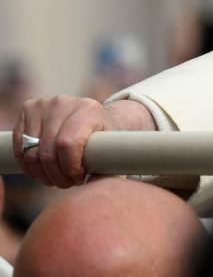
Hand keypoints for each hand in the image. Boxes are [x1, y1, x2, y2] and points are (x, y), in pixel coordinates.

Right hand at [12, 97, 154, 187]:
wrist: (93, 118)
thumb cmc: (104, 138)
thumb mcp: (112, 150)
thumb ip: (106, 169)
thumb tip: (96, 189)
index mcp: (89, 109)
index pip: (68, 144)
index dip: (70, 168)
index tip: (79, 178)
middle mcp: (63, 103)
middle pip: (47, 152)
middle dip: (57, 175)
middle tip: (68, 182)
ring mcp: (43, 105)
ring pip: (31, 153)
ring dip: (42, 173)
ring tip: (57, 176)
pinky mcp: (27, 110)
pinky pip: (19, 148)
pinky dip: (29, 165)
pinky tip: (43, 169)